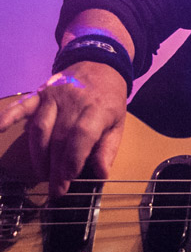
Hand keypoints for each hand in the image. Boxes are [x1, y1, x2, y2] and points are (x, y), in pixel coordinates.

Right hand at [0, 61, 127, 197]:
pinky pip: (22, 106)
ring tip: (42, 173)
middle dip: (55, 167)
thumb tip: (100, 174)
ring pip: (40, 128)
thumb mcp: (118, 122)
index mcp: (97, 109)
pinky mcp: (40, 92)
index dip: (72, 161)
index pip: (81, 137)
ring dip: (38, 154)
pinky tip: (0, 128)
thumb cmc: (109, 98)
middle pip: (59, 138)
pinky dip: (9, 116)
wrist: (100, 63)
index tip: (67, 182)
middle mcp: (73, 102)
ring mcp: (53, 96)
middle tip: (55, 188)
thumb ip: (108, 148)